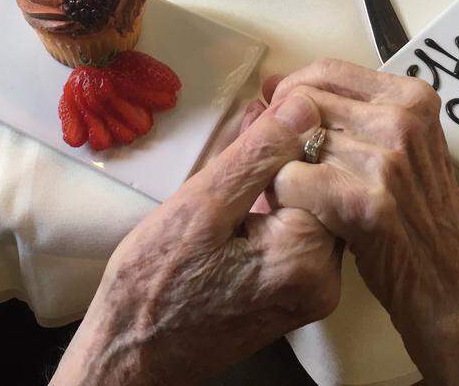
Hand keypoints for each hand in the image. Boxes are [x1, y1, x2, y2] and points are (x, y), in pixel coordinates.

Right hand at [52, 92, 340, 384]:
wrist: (131, 353)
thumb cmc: (153, 282)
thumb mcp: (201, 204)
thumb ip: (258, 153)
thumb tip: (305, 104)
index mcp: (308, 256)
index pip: (327, 167)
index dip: (292, 132)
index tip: (257, 115)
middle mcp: (326, 280)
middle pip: (322, 187)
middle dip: (286, 151)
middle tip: (248, 124)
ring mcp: (312, 291)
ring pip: (308, 204)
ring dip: (276, 175)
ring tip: (237, 154)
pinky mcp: (296, 294)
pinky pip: (296, 230)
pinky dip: (272, 204)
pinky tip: (240, 189)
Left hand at [263, 59, 458, 385]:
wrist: (450, 283)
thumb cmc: (416, 213)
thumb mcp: (403, 146)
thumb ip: (349, 112)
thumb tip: (275, 86)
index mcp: (413, 98)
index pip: (329, 70)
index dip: (292, 90)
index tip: (276, 111)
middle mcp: (403, 122)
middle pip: (306, 105)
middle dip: (280, 131)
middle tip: (281, 162)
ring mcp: (388, 162)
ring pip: (293, 143)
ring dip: (280, 169)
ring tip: (297, 194)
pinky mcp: (368, 204)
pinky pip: (293, 181)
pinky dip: (284, 197)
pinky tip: (299, 212)